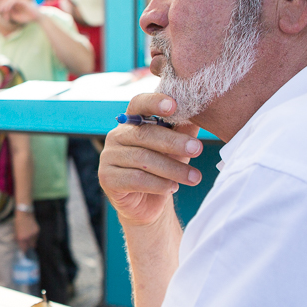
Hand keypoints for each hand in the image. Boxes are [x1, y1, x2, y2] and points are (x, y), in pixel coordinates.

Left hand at [0, 0, 40, 25]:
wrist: (37, 18)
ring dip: (5, 4)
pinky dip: (10, 4)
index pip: (8, 2)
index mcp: (18, 4)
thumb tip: (4, 11)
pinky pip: (15, 0)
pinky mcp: (24, 1)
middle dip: (3, 4)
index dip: (3, 5)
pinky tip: (7, 9)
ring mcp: (22, 0)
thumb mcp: (16, 17)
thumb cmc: (28, 18)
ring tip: (2, 9)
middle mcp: (19, 0)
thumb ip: (10, 14)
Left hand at [14, 210, 38, 251]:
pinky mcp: (37, 231)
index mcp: (21, 238)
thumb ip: (17, 239)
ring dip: (31, 242)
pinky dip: (34, 237)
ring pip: (34, 243)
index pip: (23, 249)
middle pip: (30, 247)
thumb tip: (19, 245)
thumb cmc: (17, 222)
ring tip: (28, 239)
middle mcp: (28, 238)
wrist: (24, 213)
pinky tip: (31, 234)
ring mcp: (33, 234)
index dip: (23, 251)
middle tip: (26, 246)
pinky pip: (36, 238)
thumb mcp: (15, 231)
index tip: (23, 252)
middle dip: (28, 247)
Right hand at [99, 93, 202, 227]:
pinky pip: (135, 179)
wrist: (149, 204)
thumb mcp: (177, 148)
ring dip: (172, 168)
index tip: (173, 106)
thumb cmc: (163, 169)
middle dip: (174, 142)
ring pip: (143, 159)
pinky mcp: (107, 178)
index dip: (154, 102)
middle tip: (197, 149)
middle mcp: (116, 136)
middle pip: (144, 134)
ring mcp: (108, 157)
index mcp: (132, 122)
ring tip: (194, 177)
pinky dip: (158, 184)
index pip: (139, 104)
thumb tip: (199, 114)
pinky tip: (173, 188)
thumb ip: (184, 130)